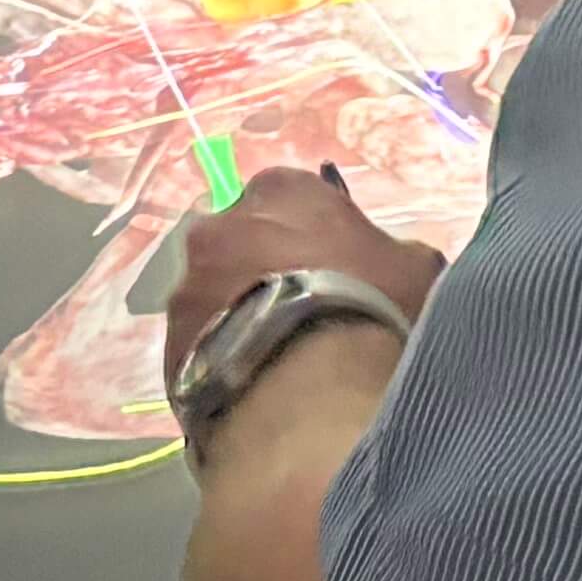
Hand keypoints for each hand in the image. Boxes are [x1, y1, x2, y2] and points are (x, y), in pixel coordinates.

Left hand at [158, 166, 445, 399]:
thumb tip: (390, 261)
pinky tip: (253, 389)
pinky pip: (199, 348)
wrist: (314, 390)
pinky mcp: (167, 346)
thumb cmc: (371, 309)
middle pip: (241, 243)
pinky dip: (221, 362)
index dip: (312, 235)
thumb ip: (393, 253)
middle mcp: (218, 227)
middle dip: (264, 272)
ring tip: (275, 362)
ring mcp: (185, 287)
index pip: (290, 199)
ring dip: (237, 318)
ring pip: (213, 297)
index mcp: (280, 190)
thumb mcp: (414, 268)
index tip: (333, 269)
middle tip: (300, 315)